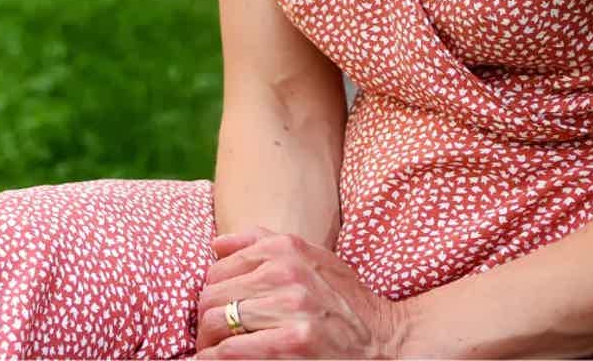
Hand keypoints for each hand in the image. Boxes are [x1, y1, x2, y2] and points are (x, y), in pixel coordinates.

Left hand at [194, 225, 408, 357]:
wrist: (386, 342)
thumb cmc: (345, 302)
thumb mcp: (314, 258)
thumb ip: (265, 243)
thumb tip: (216, 244)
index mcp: (287, 249)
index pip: (217, 267)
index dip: (210, 293)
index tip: (216, 311)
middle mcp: (286, 273)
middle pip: (212, 296)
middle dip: (205, 321)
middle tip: (210, 338)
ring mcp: (289, 311)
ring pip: (216, 324)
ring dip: (208, 345)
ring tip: (214, 354)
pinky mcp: (291, 345)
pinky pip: (231, 352)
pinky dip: (217, 360)